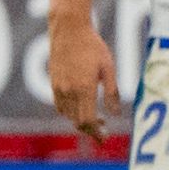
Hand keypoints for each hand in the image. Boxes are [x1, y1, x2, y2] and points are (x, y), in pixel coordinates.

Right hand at [48, 14, 118, 139]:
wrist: (68, 30)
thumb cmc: (93, 47)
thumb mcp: (109, 68)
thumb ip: (112, 92)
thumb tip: (116, 114)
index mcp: (84, 89)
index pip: (88, 121)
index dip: (97, 133)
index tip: (105, 139)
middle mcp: (68, 91)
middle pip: (77, 122)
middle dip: (91, 130)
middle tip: (104, 132)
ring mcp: (58, 87)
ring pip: (67, 115)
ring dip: (81, 121)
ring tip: (98, 120)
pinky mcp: (53, 83)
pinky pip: (60, 105)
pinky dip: (70, 113)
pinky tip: (82, 108)